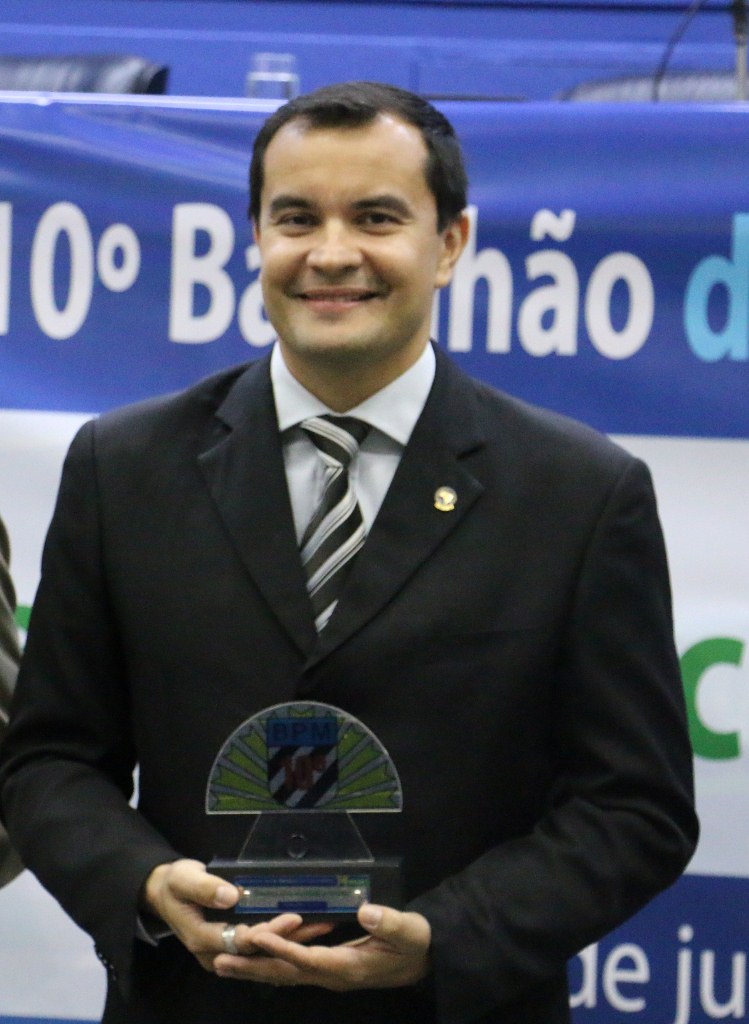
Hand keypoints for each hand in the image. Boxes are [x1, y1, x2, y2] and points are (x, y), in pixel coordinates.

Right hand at [142, 859, 330, 971]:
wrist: (165, 892)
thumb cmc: (175, 884)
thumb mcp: (184, 879)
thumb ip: (205, 887)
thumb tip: (230, 895)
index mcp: (202, 938)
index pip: (241, 941)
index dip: (268, 931)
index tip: (293, 918)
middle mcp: (215, 952)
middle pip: (258, 950)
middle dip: (290, 939)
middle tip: (320, 924)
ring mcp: (224, 952)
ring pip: (262, 951)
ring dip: (292, 941)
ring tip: (322, 927)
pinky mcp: (232, 946)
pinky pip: (260, 947)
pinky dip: (282, 939)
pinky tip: (305, 930)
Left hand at [213, 903, 430, 989]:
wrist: (422, 960)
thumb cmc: (414, 942)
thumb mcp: (409, 930)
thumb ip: (388, 922)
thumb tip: (366, 910)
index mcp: (348, 966)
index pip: (308, 959)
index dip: (282, 948)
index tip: (257, 937)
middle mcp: (332, 975)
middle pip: (286, 974)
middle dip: (253, 967)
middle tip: (219, 960)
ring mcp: (329, 975)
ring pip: (285, 975)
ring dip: (254, 968)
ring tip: (223, 962)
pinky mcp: (328, 970)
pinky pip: (293, 970)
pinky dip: (270, 965)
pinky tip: (254, 959)